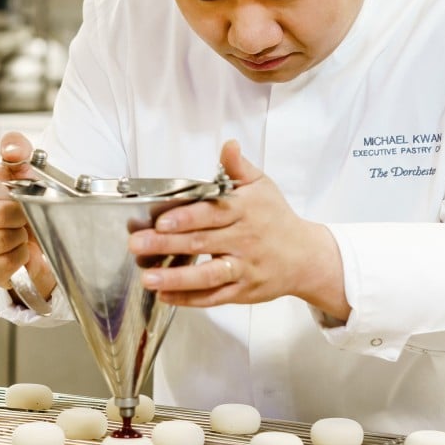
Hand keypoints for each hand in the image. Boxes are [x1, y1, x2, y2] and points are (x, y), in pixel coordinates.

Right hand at [0, 132, 55, 295]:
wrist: (27, 231)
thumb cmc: (19, 198)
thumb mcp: (20, 170)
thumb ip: (17, 149)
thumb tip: (11, 148)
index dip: (7, 192)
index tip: (14, 194)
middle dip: (20, 215)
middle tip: (22, 215)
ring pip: (4, 239)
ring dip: (22, 235)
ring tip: (19, 231)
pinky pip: (8, 263)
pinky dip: (21, 256)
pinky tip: (18, 249)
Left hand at [130, 139, 349, 319]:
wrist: (306, 257)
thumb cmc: (276, 218)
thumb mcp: (262, 186)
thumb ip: (239, 167)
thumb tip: (229, 145)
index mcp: (245, 210)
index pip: (212, 213)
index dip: (186, 217)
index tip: (161, 221)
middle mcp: (244, 240)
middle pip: (202, 242)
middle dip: (166, 245)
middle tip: (137, 244)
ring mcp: (243, 268)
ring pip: (208, 275)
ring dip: (176, 277)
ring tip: (148, 278)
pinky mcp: (243, 291)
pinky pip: (214, 297)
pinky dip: (189, 298)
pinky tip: (165, 295)